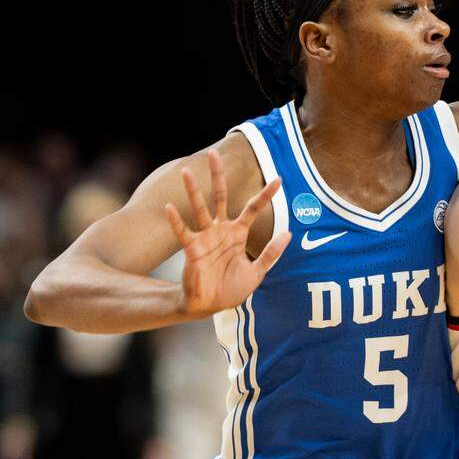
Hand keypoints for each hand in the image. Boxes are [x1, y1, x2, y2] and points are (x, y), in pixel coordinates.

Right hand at [164, 150, 290, 318]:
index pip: (253, 208)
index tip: (279, 179)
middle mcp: (221, 230)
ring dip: (193, 190)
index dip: (266, 194)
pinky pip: (183, 232)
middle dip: (218, 176)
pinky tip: (169, 208)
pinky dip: (176, 221)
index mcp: (238, 234)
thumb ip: (272, 254)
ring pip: (200, 208)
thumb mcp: (257, 272)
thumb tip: (289, 234)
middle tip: (214, 153)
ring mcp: (205, 237)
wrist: (210, 305)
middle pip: (220, 197)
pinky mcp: (192, 249)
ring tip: (186, 171)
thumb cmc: (231, 288)